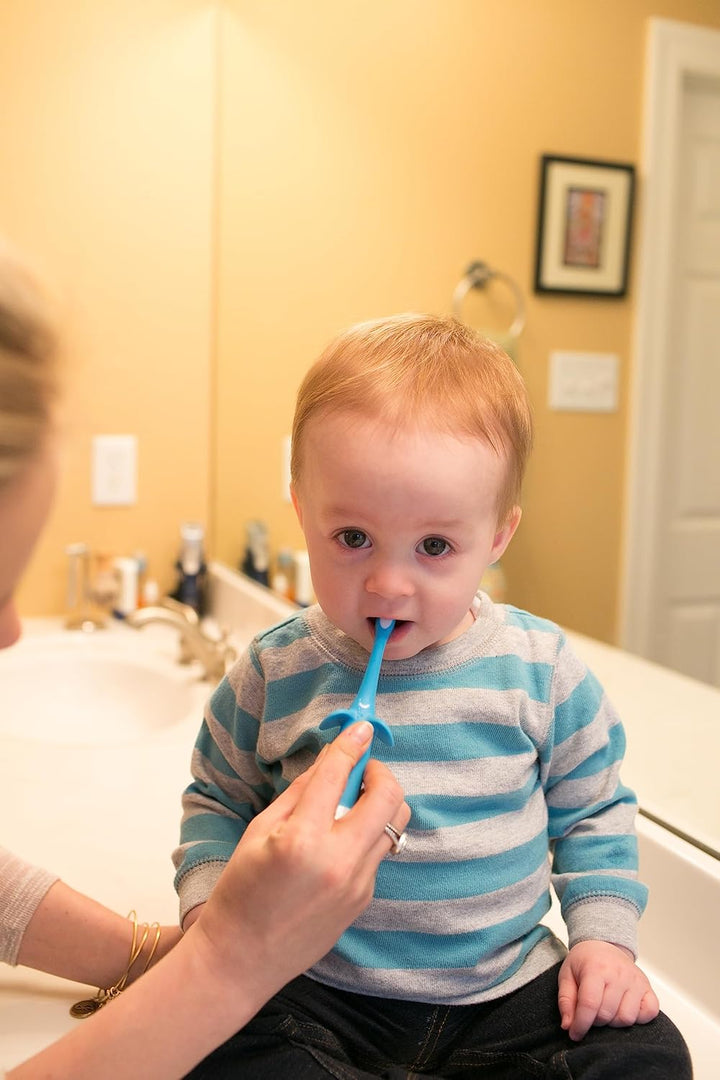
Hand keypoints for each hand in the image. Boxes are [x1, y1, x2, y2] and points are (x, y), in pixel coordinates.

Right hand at [188, 719, 408, 998]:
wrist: (243, 959)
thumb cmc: (241, 893)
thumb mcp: (259, 831)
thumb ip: (301, 792)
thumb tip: (330, 760)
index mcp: (302, 839)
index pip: (338, 774)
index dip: (351, 743)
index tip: (360, 727)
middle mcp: (339, 860)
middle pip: (388, 796)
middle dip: (380, 772)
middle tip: (360, 770)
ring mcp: (357, 883)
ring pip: (394, 824)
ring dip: (379, 803)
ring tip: (351, 804)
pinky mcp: (364, 899)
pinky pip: (378, 852)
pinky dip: (366, 835)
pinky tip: (338, 842)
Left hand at [558, 940, 658, 1040]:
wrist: (604, 944)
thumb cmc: (585, 961)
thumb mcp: (567, 975)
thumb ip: (565, 1001)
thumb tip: (568, 1025)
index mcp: (596, 968)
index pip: (590, 1004)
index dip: (581, 1024)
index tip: (575, 1034)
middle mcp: (619, 974)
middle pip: (607, 1014)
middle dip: (595, 1022)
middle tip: (590, 1014)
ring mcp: (636, 981)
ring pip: (627, 1018)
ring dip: (614, 1022)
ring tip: (606, 1010)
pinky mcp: (648, 988)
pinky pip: (649, 1013)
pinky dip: (638, 1018)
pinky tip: (624, 1010)